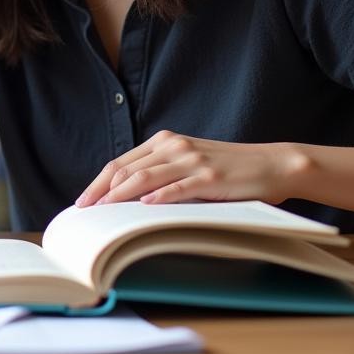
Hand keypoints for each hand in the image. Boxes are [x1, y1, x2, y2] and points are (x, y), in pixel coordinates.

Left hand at [74, 131, 308, 206]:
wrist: (270, 164)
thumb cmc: (228, 170)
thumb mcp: (189, 164)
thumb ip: (162, 173)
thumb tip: (128, 200)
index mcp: (166, 142)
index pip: (121, 162)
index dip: (99, 182)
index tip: (83, 201)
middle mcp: (175, 146)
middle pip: (126, 168)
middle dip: (101, 191)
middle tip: (83, 211)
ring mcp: (192, 160)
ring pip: (146, 177)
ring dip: (120, 196)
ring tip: (102, 211)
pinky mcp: (210, 177)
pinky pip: (178, 187)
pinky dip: (159, 197)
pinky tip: (144, 207)